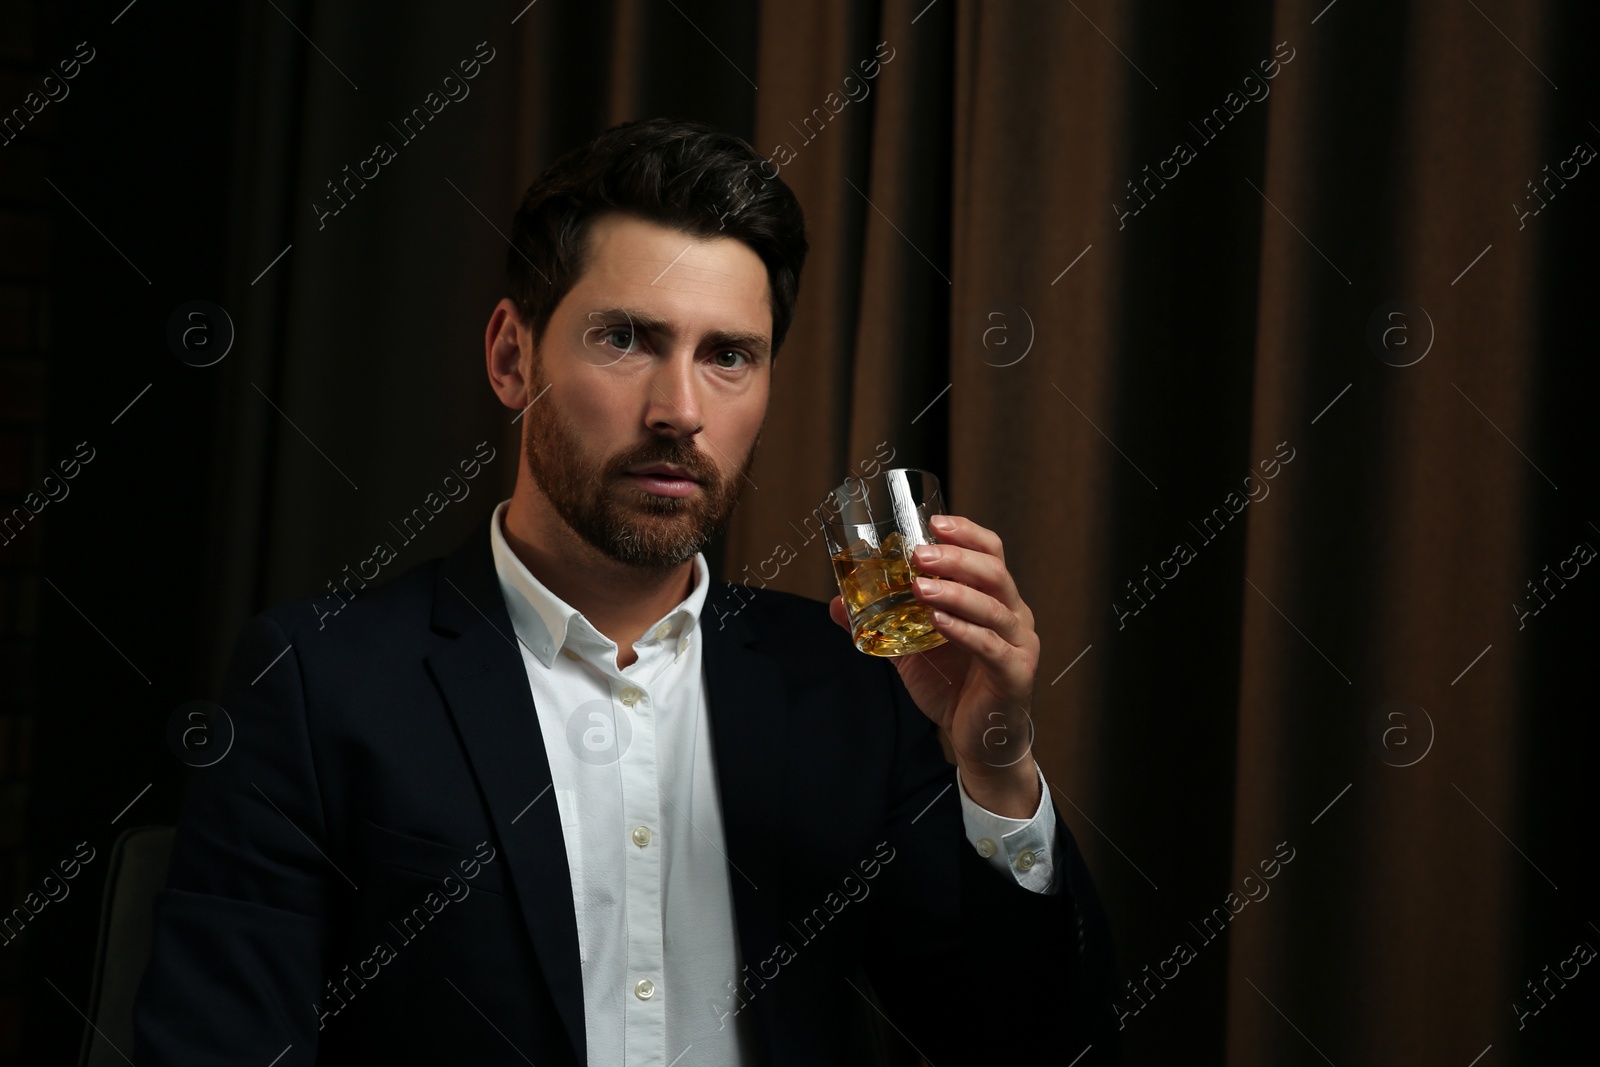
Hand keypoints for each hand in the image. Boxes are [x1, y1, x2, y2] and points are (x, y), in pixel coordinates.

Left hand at [829, 514, 1041, 817]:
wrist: (981, 741)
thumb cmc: (954, 687)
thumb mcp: (911, 649)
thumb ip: (882, 623)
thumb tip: (838, 603)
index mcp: (994, 599)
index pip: (990, 552)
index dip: (966, 532)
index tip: (933, 521)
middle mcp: (1013, 614)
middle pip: (994, 572)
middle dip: (956, 557)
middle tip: (919, 554)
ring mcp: (1019, 643)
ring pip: (994, 607)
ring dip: (955, 592)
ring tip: (921, 587)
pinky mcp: (1015, 673)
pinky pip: (991, 646)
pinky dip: (964, 630)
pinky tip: (939, 622)